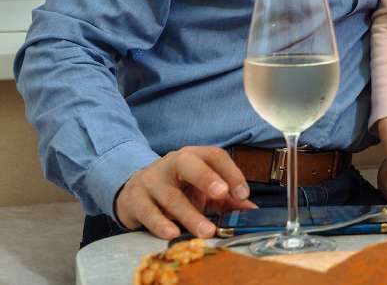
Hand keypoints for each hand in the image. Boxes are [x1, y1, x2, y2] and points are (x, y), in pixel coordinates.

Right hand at [115, 146, 255, 239]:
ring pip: (170, 195)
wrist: (134, 192)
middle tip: (222, 194)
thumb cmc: (176, 189)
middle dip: (206, 177)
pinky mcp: (135, 200)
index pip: (214, 156)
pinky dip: (161, 224)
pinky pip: (148, 212)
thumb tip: (251, 209)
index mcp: (193, 156)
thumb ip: (227, 199)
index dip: (231, 173)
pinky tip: (172, 233)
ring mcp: (151, 180)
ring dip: (190, 215)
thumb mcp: (202, 190)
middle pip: (188, 164)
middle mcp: (171, 163)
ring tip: (206, 231)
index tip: (243, 194)